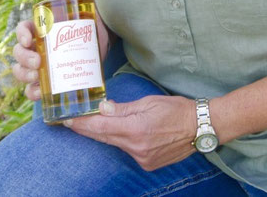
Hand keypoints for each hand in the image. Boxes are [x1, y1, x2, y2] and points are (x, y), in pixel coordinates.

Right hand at [11, 0, 108, 100]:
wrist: (102, 51)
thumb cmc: (90, 32)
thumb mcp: (89, 16)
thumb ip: (84, 0)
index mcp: (42, 30)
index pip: (23, 29)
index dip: (20, 34)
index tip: (27, 39)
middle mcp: (36, 47)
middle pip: (18, 52)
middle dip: (23, 57)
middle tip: (38, 61)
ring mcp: (39, 66)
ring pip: (20, 70)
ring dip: (24, 74)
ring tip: (37, 76)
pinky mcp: (46, 82)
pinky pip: (31, 89)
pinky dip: (31, 92)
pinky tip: (38, 92)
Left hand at [63, 95, 196, 170]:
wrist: (200, 128)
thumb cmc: (176, 109)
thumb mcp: (149, 102)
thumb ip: (123, 109)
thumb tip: (102, 109)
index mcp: (136, 129)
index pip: (100, 127)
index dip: (82, 124)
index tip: (67, 120)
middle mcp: (136, 147)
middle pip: (104, 138)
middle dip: (88, 129)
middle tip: (72, 121)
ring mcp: (141, 158)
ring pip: (116, 144)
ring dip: (106, 134)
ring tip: (94, 123)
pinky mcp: (147, 164)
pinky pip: (128, 151)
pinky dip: (123, 142)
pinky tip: (124, 133)